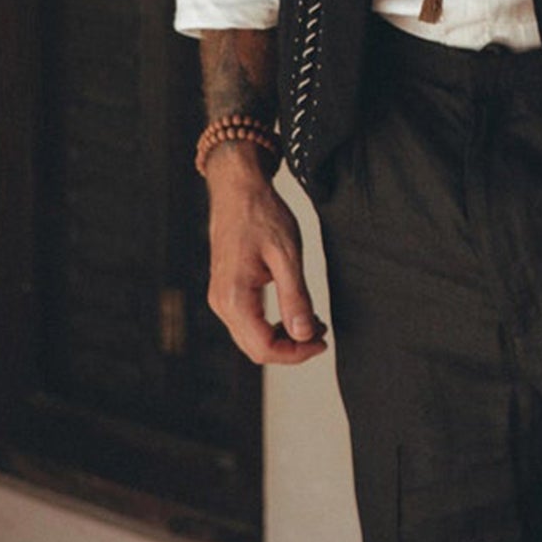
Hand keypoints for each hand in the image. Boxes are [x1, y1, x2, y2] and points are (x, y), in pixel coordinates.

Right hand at [205, 148, 327, 366]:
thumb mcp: (287, 254)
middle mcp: (221, 303)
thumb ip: (295, 298)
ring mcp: (220, 297)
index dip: (296, 353)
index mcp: (234, 297)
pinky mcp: (225, 289)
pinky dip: (270, 325)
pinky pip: (246, 322)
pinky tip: (292, 310)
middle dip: (291, 348)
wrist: (238, 188)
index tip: (322, 341)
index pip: (264, 348)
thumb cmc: (262, 214)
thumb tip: (303, 335)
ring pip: (250, 338)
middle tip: (321, 333)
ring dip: (282, 338)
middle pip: (256, 349)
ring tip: (311, 322)